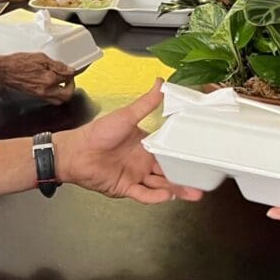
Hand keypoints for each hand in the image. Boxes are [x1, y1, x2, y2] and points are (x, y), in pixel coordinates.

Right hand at [0, 53, 75, 103]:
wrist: (5, 71)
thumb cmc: (18, 63)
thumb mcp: (41, 58)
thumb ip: (57, 65)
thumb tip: (69, 70)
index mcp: (48, 79)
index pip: (67, 78)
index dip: (70, 72)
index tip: (69, 69)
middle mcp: (46, 90)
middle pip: (67, 95)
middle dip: (71, 87)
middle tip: (69, 79)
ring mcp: (41, 95)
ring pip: (59, 101)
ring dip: (64, 93)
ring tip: (62, 83)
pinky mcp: (36, 96)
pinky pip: (51, 100)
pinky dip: (55, 94)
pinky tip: (52, 85)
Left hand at [54, 80, 204, 204]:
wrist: (75, 151)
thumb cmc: (97, 132)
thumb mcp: (127, 115)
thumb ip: (146, 103)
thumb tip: (160, 83)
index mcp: (145, 145)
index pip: (169, 152)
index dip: (184, 156)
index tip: (200, 157)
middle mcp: (142, 162)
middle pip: (169, 172)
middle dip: (186, 178)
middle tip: (204, 180)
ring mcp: (135, 176)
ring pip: (161, 186)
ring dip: (177, 189)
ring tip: (194, 193)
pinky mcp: (126, 188)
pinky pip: (144, 195)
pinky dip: (157, 197)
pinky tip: (168, 195)